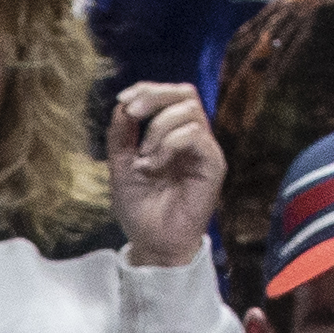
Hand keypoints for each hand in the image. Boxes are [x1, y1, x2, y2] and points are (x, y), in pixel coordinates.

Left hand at [107, 82, 222, 267]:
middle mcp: (192, 138)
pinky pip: (195, 135)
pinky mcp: (213, 165)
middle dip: (154, 96)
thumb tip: (123, 103)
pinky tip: (154, 165)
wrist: (151, 242)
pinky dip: (169, 144)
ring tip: (143, 158)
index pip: (170, 95)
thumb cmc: (139, 207)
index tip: (123, 102)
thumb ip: (121, 133)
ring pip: (190, 111)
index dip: (147, 89)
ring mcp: (204, 150)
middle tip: (132, 115)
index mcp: (172, 133)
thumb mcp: (120, 164)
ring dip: (158, 128)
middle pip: (185, 93)